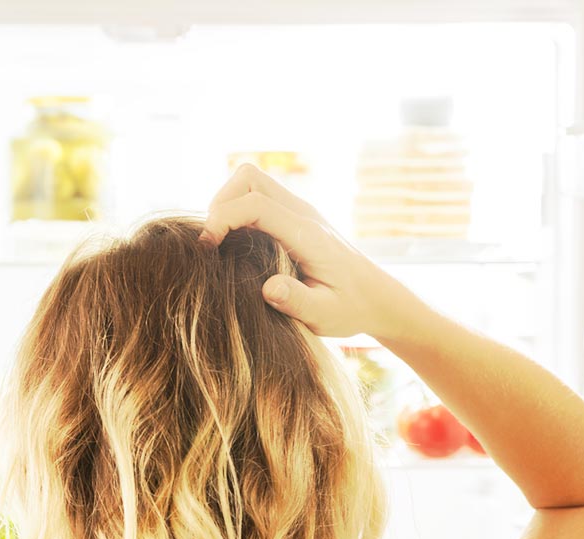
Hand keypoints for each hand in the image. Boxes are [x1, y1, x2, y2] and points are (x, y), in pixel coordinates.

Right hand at [200, 164, 403, 338]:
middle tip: (211, 243)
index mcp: (308, 235)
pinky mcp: (294, 215)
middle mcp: (303, 213)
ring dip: (227, 204)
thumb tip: (268, 288)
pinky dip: (237, 210)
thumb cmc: (350, 309)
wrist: (376, 297)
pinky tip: (235, 244)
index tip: (207, 249)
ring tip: (219, 242)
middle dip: (220, 204)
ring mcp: (299, 210)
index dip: (222, 219)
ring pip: (251, 181)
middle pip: (248, 178)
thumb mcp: (325, 316)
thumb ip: (297, 302)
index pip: (256, 205)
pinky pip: (257, 195)